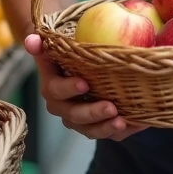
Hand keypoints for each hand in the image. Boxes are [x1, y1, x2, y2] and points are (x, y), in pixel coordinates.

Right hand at [23, 34, 144, 141]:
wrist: (78, 66)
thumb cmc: (67, 53)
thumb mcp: (54, 45)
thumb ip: (42, 43)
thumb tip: (32, 40)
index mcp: (52, 88)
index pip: (56, 91)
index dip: (69, 89)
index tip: (84, 83)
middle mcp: (64, 107)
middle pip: (75, 116)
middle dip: (92, 113)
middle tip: (111, 107)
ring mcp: (81, 120)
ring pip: (91, 130)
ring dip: (106, 128)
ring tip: (123, 121)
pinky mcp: (98, 126)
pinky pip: (110, 133)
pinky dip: (126, 130)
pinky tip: (140, 123)